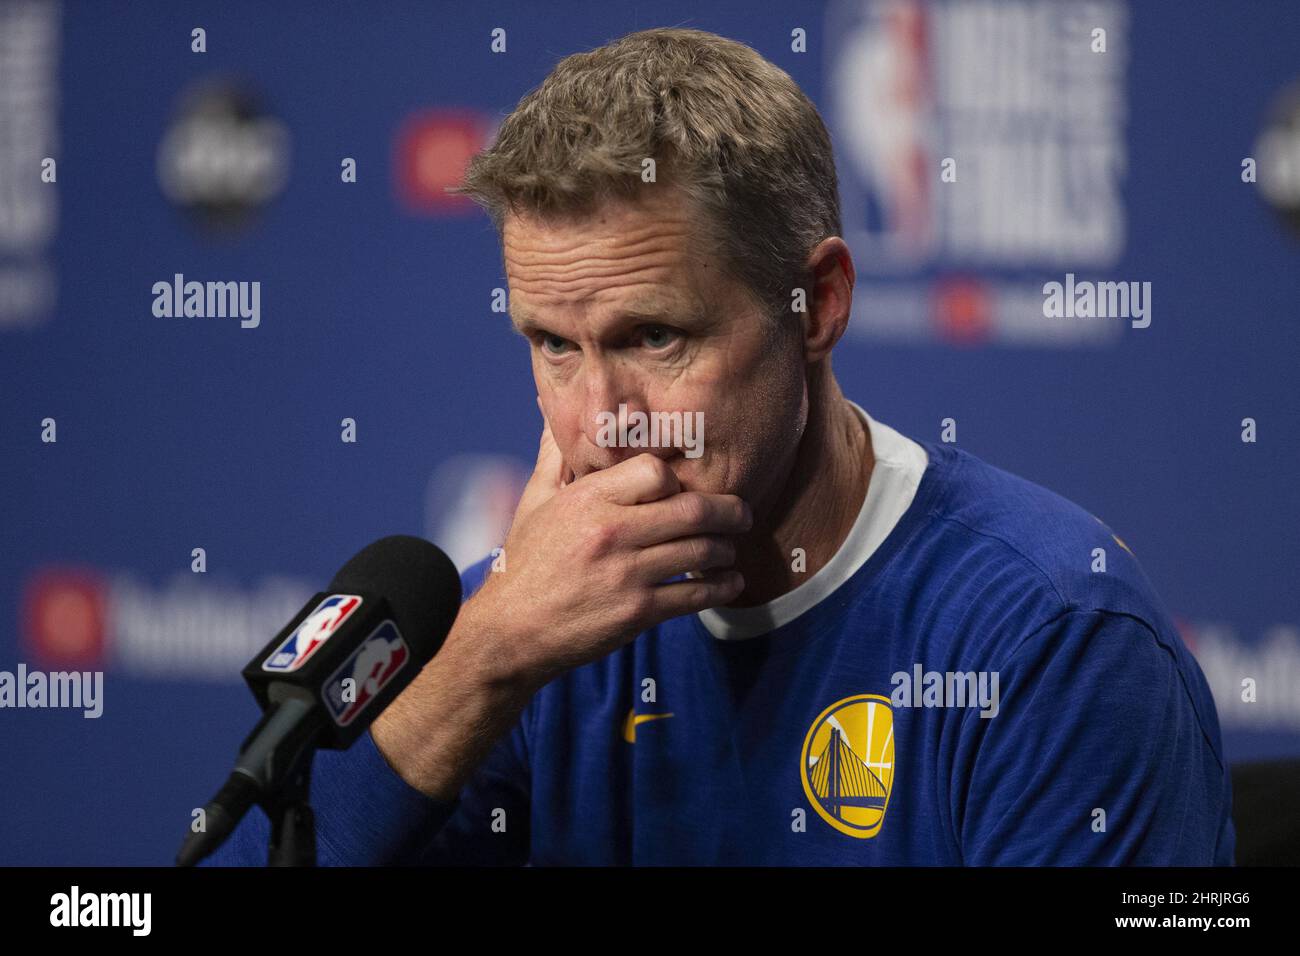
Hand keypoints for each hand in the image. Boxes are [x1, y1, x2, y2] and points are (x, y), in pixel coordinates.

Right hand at [469, 408, 750, 689]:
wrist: (509, 632)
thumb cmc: (524, 563)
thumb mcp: (535, 502)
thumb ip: (555, 456)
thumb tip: (552, 410)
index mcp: (588, 499)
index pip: (656, 471)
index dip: (679, 479)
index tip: (689, 488)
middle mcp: (611, 532)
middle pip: (693, 510)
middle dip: (729, 511)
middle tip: (743, 514)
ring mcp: (626, 574)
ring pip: (701, 551)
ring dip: (726, 550)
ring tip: (731, 549)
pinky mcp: (637, 613)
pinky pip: (695, 594)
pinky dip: (721, 586)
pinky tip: (728, 582)